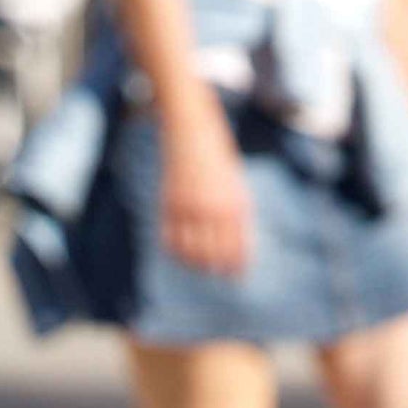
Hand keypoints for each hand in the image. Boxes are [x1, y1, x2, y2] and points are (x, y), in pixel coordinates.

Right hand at [159, 106, 252, 276]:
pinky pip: (170, 241)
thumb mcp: (235, 184)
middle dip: (215, 269)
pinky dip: (175, 251)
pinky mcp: (169, 205)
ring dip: (194, 263)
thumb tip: (238, 249)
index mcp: (234, 203)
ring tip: (198, 265)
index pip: (236, 248)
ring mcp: (188, 208)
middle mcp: (212, 209)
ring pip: (189, 252)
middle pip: (213, 255)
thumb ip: (237, 215)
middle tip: (215, 273)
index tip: (236, 276)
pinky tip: (180, 252)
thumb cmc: (218, 160)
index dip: (237, 266)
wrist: (192, 131)